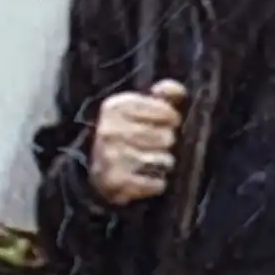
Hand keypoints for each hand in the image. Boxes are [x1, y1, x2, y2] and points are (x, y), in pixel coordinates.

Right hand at [89, 79, 185, 205]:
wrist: (97, 171)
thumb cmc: (126, 135)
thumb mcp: (139, 109)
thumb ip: (163, 96)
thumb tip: (177, 90)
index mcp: (116, 106)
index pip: (168, 113)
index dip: (171, 120)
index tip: (163, 124)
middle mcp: (110, 129)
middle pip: (167, 138)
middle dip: (165, 144)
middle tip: (153, 147)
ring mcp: (111, 156)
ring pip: (165, 161)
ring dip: (162, 164)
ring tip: (150, 162)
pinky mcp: (116, 181)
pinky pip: (157, 183)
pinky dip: (155, 184)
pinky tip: (145, 178)